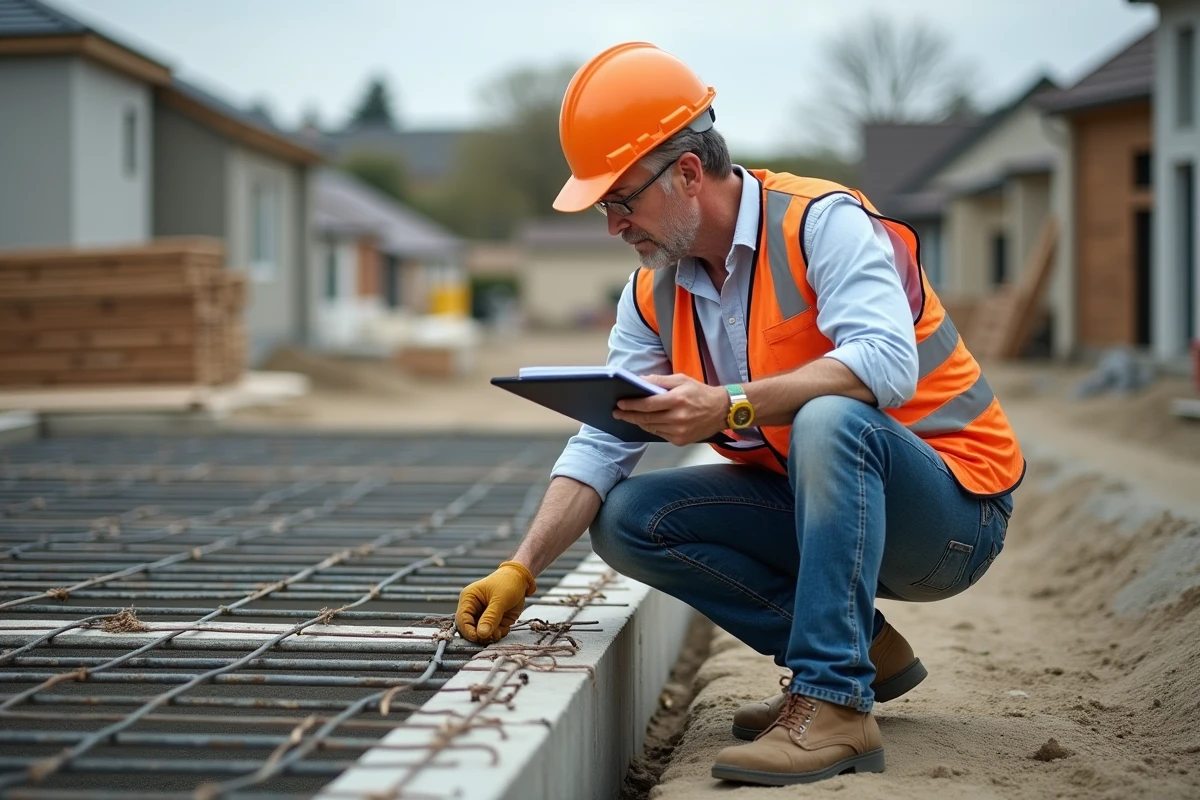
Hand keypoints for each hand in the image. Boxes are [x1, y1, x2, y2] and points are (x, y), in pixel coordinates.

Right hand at [455, 561, 536, 643]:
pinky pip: (492, 634)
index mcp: (469, 599)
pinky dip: (498, 634)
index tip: (479, 638)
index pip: (462, 619)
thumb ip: (491, 617)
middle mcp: (473, 609)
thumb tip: (481, 634)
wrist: (521, 580)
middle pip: (469, 629)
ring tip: (500, 630)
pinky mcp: (492, 622)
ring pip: (481, 634)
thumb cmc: (508, 583)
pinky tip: (505, 626)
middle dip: (481, 635)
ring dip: (491, 636)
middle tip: (492, 636)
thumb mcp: (500, 599)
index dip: (468, 631)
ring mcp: (482, 617)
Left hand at [612, 373, 728, 445]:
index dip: (631, 405)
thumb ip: (659, 380)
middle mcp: (678, 418)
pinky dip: (651, 428)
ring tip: (628, 416)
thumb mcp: (681, 379)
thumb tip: (639, 380)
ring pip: (651, 428)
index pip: (648, 404)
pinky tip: (646, 422)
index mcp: (678, 400)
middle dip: (629, 415)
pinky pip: (659, 434)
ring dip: (638, 422)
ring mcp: (679, 431)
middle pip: (646, 418)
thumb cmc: (700, 393)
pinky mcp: (681, 441)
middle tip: (617, 412)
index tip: (620, 404)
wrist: (722, 410)